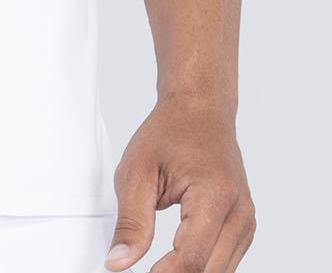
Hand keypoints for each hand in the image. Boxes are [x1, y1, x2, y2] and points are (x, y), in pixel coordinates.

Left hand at [104, 91, 256, 272]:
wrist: (200, 110)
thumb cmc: (170, 132)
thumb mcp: (137, 172)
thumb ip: (130, 222)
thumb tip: (118, 263)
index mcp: (215, 197)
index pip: (192, 259)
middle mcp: (240, 213)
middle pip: (210, 271)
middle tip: (146, 269)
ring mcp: (246, 221)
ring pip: (220, 272)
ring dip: (190, 272)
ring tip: (157, 265)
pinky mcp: (244, 226)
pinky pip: (225, 262)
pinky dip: (201, 265)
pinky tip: (175, 260)